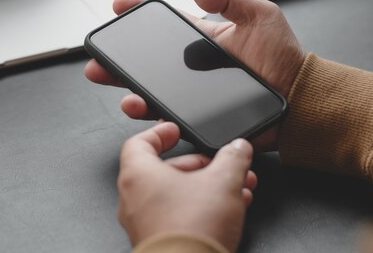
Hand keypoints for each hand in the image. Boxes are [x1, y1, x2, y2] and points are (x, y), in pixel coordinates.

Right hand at [85, 0, 305, 149]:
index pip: (165, 25)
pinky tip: (137, 105)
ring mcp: (193, 95)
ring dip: (126, 85)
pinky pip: (167, 116)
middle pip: (147, 62)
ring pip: (151, 90)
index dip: (140, 14)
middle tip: (98, 55)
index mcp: (204, 41)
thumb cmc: (284, 59)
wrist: (299, 101)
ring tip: (111, 79)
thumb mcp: (261, 16)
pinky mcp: (197, 118)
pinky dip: (148, 112)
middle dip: (119, 57)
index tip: (118, 6)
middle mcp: (193, 69)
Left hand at [118, 122, 256, 251]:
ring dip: (205, 187)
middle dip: (198, 164)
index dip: (159, 133)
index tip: (175, 130)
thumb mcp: (223, 182)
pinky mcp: (158, 241)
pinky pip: (178, 216)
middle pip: (164, 170)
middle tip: (221, 163)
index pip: (138, 142)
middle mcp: (134, 198)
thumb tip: (238, 148)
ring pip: (175, 195)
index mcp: (138, 174)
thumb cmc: (192, 229)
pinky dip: (200, 209)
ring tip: (235, 187)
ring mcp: (144, 223)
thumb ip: (232, 158)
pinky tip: (230, 210)